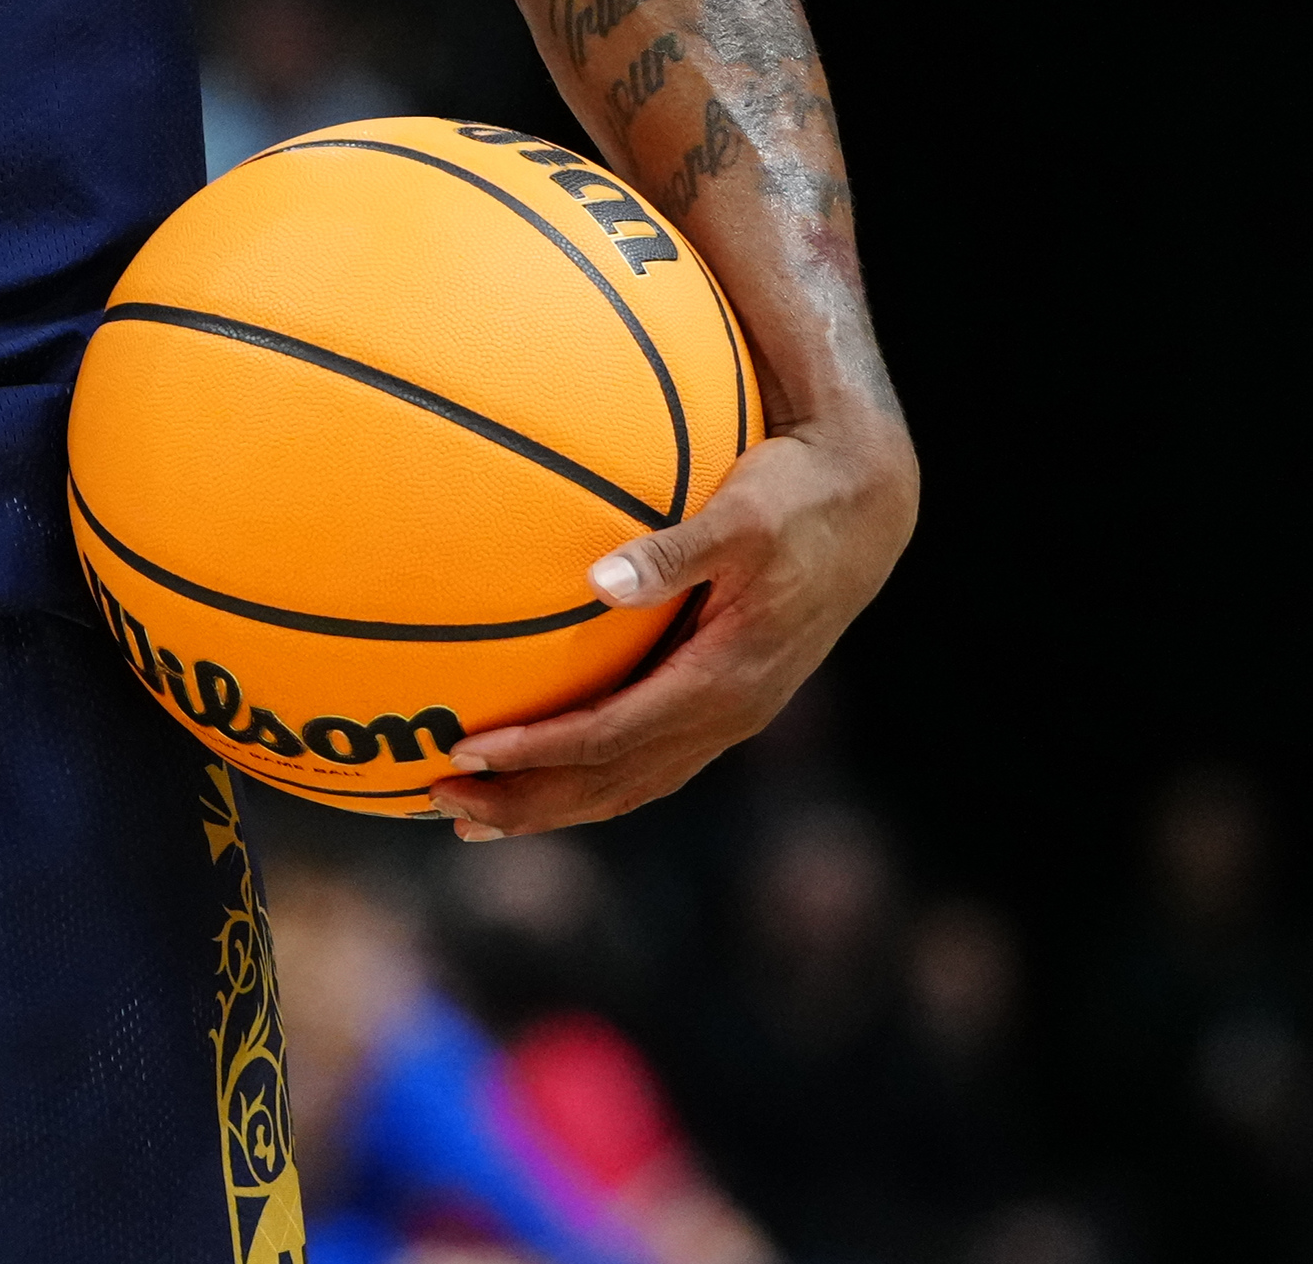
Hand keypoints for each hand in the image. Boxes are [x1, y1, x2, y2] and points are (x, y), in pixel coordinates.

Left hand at [428, 414, 916, 837]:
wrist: (870, 508)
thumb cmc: (798, 496)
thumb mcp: (743, 513)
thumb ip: (677, 549)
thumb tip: (600, 576)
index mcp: (725, 680)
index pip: (611, 737)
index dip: (537, 752)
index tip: (464, 751)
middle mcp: (728, 716)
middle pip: (612, 784)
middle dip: (529, 802)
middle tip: (442, 805)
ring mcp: (730, 717)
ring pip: (629, 784)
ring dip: (553, 804)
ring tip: (475, 816)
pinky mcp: (726, 702)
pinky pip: (645, 759)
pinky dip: (587, 775)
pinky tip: (542, 765)